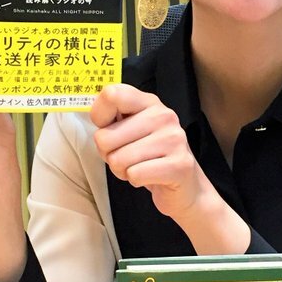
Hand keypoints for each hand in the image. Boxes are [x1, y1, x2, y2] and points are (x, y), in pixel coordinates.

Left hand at [90, 84, 212, 222]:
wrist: (185, 187)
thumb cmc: (149, 157)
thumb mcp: (130, 130)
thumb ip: (111, 118)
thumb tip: (96, 116)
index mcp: (149, 102)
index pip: (112, 94)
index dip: (99, 116)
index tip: (109, 127)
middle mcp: (163, 115)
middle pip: (105, 137)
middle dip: (109, 155)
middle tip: (128, 157)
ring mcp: (173, 139)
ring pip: (118, 159)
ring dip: (122, 170)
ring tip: (140, 167)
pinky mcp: (179, 164)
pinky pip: (134, 174)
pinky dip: (136, 181)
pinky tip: (149, 177)